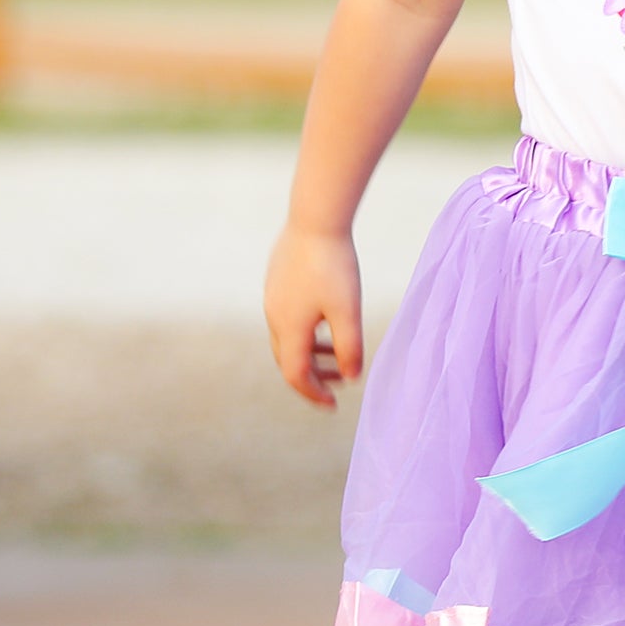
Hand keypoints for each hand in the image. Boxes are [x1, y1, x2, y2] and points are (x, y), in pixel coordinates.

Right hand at [265, 223, 363, 408]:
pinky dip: (306, 333)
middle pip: (288, 360)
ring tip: (338, 356)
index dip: (314, 394)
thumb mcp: (348, 311)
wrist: (315, 220)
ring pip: (288, 339)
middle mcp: (274, 317)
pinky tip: (327, 323)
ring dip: (312, 353)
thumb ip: (349, 348)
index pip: (295, 375)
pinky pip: (287, 319)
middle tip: (339, 384)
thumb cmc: (335, 266)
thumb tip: (351, 377)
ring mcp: (273, 298)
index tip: (334, 405)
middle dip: (313, 377)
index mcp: (289, 328)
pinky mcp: (277, 282)